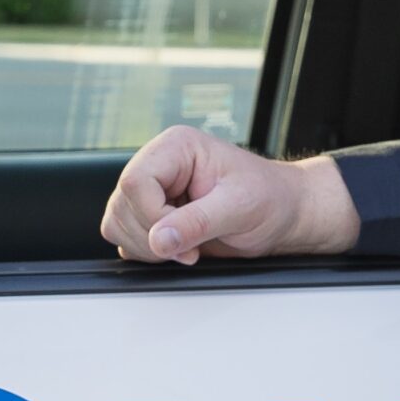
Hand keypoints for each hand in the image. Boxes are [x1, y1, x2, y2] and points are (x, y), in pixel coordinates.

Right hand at [99, 128, 360, 265]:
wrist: (283, 214)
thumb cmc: (270, 198)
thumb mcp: (240, 207)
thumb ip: (198, 222)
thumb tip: (160, 239)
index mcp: (176, 148)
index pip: (136, 182)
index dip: (154, 218)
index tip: (185, 242)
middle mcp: (159, 165)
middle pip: (121, 205)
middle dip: (152, 238)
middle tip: (191, 251)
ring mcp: (153, 191)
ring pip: (117, 223)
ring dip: (147, 247)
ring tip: (188, 249)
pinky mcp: (152, 215)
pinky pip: (125, 237)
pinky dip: (146, 253)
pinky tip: (180, 249)